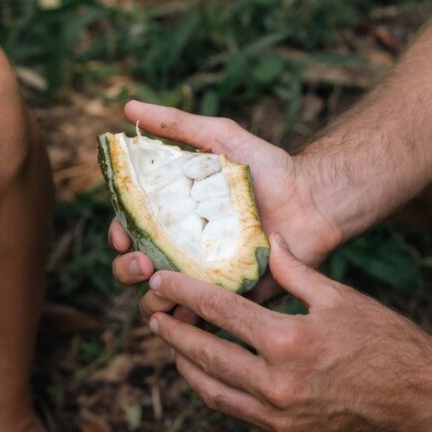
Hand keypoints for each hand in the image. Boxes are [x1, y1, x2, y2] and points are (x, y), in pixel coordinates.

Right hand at [109, 100, 342, 309]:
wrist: (313, 200)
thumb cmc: (268, 167)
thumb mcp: (221, 139)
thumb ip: (177, 124)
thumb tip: (127, 106)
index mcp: (174, 215)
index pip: (130, 230)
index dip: (118, 235)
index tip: (122, 235)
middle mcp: (183, 247)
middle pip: (135, 267)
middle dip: (127, 269)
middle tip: (143, 262)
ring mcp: (204, 276)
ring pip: (160, 298)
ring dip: (150, 298)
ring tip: (162, 289)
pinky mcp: (229, 299)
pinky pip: (198, 319)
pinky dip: (182, 325)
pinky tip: (182, 318)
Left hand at [143, 233, 431, 431]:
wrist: (419, 400)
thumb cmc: (385, 343)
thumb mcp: (340, 298)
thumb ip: (296, 272)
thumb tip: (269, 240)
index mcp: (288, 343)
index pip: (221, 311)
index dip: (185, 293)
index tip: (161, 281)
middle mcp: (277, 385)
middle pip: (206, 355)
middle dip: (173, 334)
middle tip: (154, 315)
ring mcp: (280, 419)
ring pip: (214, 392)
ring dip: (188, 367)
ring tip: (174, 347)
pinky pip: (239, 413)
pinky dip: (218, 391)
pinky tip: (213, 374)